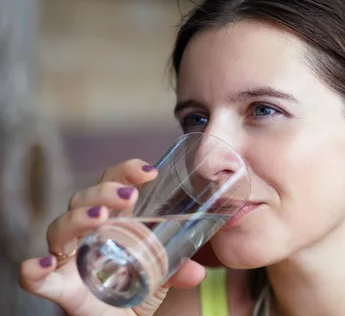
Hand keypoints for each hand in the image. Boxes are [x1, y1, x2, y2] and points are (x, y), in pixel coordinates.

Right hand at [19, 159, 206, 315]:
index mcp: (115, 220)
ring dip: (79, 217)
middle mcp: (88, 232)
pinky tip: (46, 263)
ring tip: (101, 218)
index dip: (127, 171)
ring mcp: (70, 257)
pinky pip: (36, 277)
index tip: (149, 172)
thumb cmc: (138, 286)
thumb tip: (197, 271)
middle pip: (84, 198)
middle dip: (104, 190)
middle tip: (129, 195)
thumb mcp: (163, 275)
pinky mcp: (59, 287)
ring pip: (60, 226)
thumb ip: (177, 269)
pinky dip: (35, 269)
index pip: (113, 183)